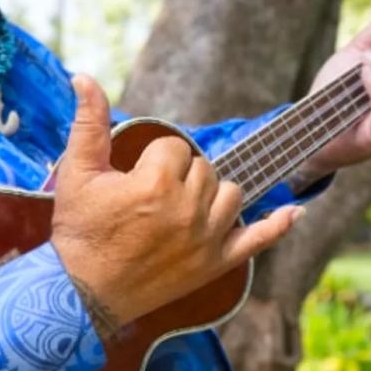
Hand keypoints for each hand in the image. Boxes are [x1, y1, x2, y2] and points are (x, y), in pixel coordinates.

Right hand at [51, 75, 304, 338]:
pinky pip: (258, 240)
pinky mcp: (215, 264)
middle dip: (180, 176)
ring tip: (183, 207)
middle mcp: (189, 209)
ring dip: (212, 194)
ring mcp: (207, 239)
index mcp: (157, 182)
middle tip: (152, 198)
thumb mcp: (77, 174)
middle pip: (204, 169)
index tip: (136, 179)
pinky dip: (277, 225)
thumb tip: (85, 78)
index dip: (154, 160)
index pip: (175, 148)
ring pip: (231, 194)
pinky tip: (294, 212)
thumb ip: (88, 123)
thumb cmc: (79, 232)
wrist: (84, 293)